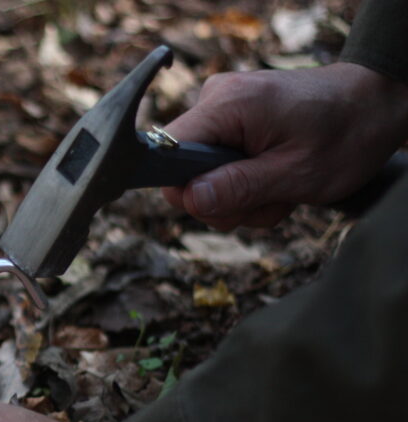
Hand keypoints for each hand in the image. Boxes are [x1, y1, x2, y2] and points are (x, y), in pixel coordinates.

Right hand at [163, 62, 407, 229]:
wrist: (375, 105)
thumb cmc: (346, 135)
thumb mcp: (296, 173)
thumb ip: (239, 187)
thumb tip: (189, 199)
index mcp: (227, 105)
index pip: (166, 154)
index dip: (188, 190)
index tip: (228, 201)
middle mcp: (216, 99)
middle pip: (184, 173)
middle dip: (226, 200)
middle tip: (271, 197)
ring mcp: (223, 109)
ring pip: (203, 177)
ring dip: (242, 197)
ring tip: (282, 188)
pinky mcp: (232, 121)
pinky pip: (219, 166)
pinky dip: (247, 183)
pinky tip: (277, 179)